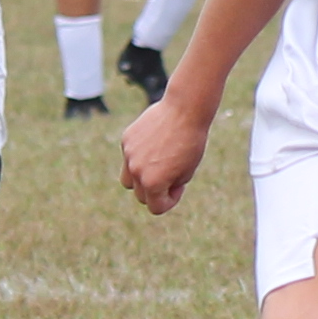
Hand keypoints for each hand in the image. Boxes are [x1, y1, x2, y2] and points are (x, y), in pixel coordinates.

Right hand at [122, 95, 209, 215]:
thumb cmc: (191, 143)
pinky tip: (155, 143)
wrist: (185, 110)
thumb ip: (168, 186)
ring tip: (158, 165)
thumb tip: (154, 191)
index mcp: (153, 183)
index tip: (179, 186)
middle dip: (156, 191)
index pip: (156, 207)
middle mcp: (137, 171)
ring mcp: (128, 155)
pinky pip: (129, 158)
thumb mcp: (186, 172)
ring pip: (128, 180)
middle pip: (141, 195)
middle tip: (172, 174)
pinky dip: (140, 157)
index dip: (170, 200)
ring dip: (141, 179)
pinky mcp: (126, 140)